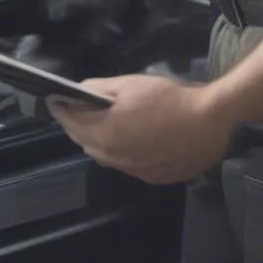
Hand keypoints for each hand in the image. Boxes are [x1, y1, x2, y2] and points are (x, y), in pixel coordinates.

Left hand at [46, 75, 232, 184]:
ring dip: (96, 139)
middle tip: (74, 108)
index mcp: (104, 134)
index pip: (70, 123)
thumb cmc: (167, 98)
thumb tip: (76, 92)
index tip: (53, 101)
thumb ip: (98, 89)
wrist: (209, 122)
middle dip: (76, 125)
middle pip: (84, 142)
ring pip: (104, 156)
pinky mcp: (151, 178)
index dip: (60, 110)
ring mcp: (133, 171)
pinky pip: (125, 164)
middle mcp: (114, 158)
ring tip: (100, 122)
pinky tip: (130, 137)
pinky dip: (119, 151)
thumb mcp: (128, 84)